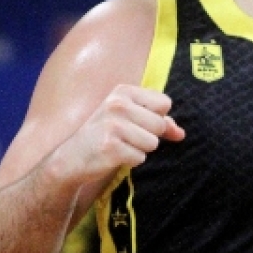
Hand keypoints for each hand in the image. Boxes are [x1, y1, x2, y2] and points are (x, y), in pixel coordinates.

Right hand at [55, 85, 184, 189]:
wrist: (72, 157)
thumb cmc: (105, 135)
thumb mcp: (129, 118)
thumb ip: (159, 122)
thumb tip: (181, 134)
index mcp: (123, 91)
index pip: (164, 103)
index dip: (157, 118)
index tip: (138, 122)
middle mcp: (117, 104)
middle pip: (160, 124)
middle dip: (149, 136)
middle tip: (126, 137)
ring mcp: (112, 125)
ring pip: (153, 143)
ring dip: (140, 149)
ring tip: (120, 145)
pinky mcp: (110, 147)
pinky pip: (140, 158)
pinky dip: (131, 160)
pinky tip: (114, 155)